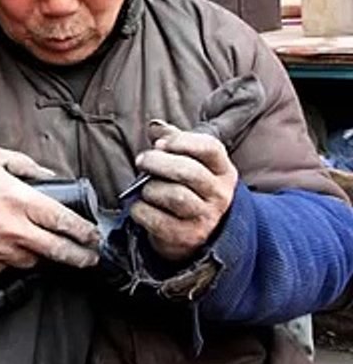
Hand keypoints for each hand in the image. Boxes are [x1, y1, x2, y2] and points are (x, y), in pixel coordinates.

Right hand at [0, 143, 101, 272]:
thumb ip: (25, 165)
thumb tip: (49, 177)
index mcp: (17, 198)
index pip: (64, 221)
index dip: (84, 231)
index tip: (93, 235)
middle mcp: (10, 228)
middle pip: (57, 250)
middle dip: (79, 256)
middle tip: (89, 257)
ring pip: (31, 260)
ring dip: (39, 254)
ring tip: (38, 245)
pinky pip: (5, 266)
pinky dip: (9, 257)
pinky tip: (5, 245)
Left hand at [130, 120, 238, 261]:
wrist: (194, 232)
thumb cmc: (187, 189)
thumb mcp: (188, 163)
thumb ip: (173, 141)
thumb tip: (154, 126)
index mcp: (223, 171)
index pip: (210, 148)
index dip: (183, 142)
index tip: (161, 144)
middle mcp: (219, 194)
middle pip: (189, 172)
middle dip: (158, 163)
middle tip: (142, 161)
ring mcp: (205, 218)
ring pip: (175, 196)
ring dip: (151, 188)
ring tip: (145, 188)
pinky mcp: (186, 237)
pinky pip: (157, 220)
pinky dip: (141, 211)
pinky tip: (140, 207)